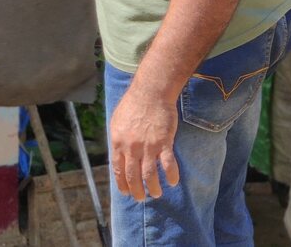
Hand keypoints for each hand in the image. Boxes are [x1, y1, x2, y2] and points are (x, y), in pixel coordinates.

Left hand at [109, 86, 180, 200]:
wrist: (150, 92)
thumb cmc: (133, 104)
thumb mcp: (117, 121)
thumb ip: (118, 139)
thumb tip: (118, 154)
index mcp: (118, 142)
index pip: (118, 170)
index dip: (122, 184)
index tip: (126, 192)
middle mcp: (131, 147)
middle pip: (133, 176)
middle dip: (137, 191)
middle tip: (141, 198)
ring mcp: (147, 146)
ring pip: (149, 175)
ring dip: (153, 188)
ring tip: (156, 194)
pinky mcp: (163, 142)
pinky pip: (167, 165)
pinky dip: (170, 176)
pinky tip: (172, 182)